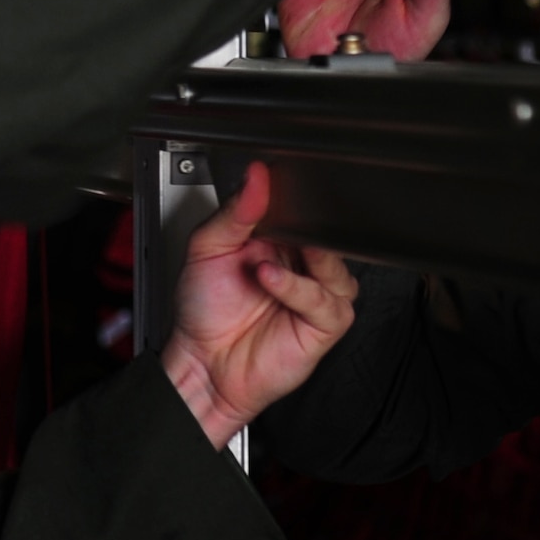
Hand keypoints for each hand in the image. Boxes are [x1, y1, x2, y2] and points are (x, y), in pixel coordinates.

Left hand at [161, 163, 357, 449]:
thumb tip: (255, 177)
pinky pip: (327, 302)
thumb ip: (235, 211)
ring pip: (337, 268)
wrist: (201, 362)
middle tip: (283, 226)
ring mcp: (315, 296)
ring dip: (309, 259)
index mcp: (281, 244)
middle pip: (329, 238)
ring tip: (267, 262)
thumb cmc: (205, 311)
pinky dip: (299, 289)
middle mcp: (302, 268)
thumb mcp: (208, 247)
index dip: (299, 200)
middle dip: (310, 229)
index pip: (306, 212)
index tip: (279, 186)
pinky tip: (271, 280)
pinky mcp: (323, 326)